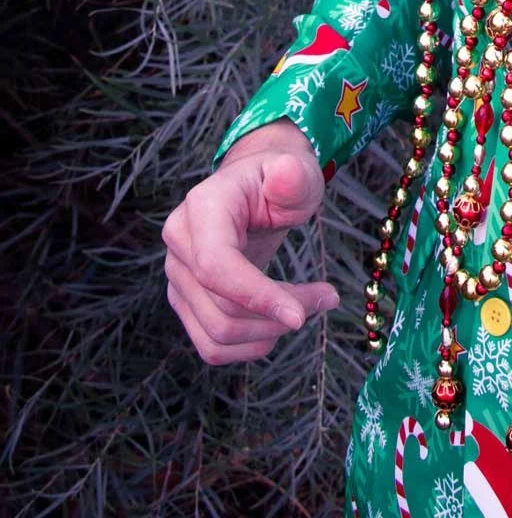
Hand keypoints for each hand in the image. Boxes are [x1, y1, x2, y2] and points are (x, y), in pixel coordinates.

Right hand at [161, 119, 338, 364]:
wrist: (257, 189)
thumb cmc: (279, 179)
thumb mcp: (296, 172)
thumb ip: (293, 175)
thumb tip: (285, 173)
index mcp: (202, 207)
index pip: (216, 266)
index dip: (256, 296)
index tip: (299, 316)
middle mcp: (180, 242)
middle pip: (220, 308)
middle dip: (277, 315)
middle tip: (325, 298)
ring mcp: (178, 275)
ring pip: (217, 333)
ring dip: (267, 333)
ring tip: (306, 308)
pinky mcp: (185, 300)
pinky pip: (212, 345)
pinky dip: (249, 346)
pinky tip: (278, 324)